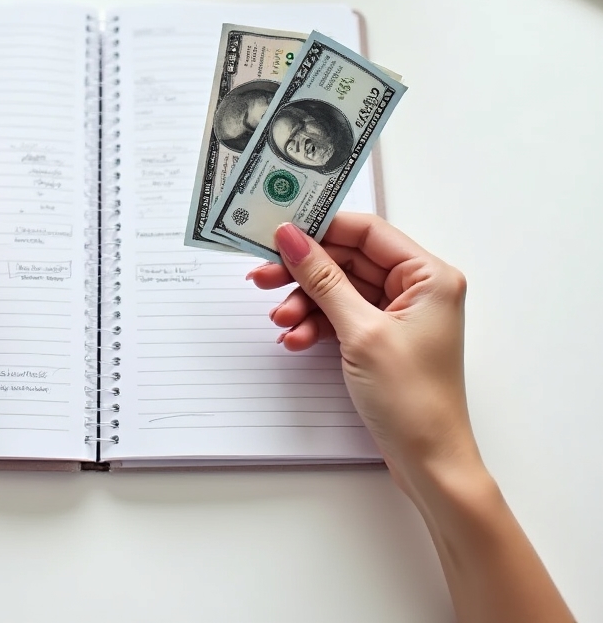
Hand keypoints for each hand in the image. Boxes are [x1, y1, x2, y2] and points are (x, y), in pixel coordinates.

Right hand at [248, 214, 478, 493]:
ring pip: (338, 289)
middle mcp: (417, 288)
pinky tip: (296, 339)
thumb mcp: (360, 331)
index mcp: (429, 276)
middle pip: (347, 260)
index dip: (321, 229)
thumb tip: (292, 238)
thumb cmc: (413, 400)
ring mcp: (398, 314)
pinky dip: (315, 324)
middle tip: (264, 277)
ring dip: (305, 303)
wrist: (429, 464)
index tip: (280, 233)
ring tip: (281, 321)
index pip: (367, 232)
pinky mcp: (381, 337)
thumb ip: (322, 279)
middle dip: (304, 273)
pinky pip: (340, 315)